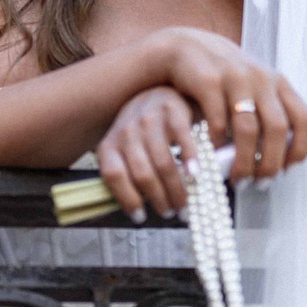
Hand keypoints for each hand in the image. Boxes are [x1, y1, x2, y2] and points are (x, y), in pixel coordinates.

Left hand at [94, 86, 196, 220]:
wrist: (159, 89)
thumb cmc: (144, 129)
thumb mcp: (127, 149)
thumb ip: (129, 173)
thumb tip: (138, 210)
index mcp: (110, 144)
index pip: (114, 175)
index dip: (127, 199)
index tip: (140, 217)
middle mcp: (126, 131)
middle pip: (142, 174)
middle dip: (159, 199)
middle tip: (171, 213)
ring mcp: (149, 119)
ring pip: (163, 162)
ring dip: (176, 189)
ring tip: (184, 203)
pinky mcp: (172, 110)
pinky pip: (183, 140)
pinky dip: (191, 161)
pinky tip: (196, 175)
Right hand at [151, 28, 306, 186]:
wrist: (186, 48)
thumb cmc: (225, 77)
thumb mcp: (255, 87)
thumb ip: (271, 112)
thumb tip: (286, 155)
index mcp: (278, 83)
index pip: (305, 119)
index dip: (301, 149)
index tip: (288, 170)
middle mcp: (261, 79)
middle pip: (277, 129)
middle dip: (270, 163)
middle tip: (260, 183)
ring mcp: (236, 78)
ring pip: (248, 129)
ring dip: (244, 161)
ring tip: (238, 179)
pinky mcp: (209, 81)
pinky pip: (218, 121)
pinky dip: (218, 143)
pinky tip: (215, 154)